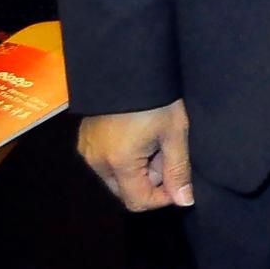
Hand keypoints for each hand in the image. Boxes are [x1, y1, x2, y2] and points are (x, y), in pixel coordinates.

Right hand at [77, 100, 192, 211]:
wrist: (130, 67)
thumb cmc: (157, 99)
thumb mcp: (174, 134)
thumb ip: (178, 170)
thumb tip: (184, 201)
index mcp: (118, 163)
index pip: (138, 202)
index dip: (163, 197)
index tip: (179, 179)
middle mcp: (96, 162)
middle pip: (125, 191)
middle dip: (150, 182)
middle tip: (166, 153)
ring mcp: (87, 150)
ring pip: (115, 177)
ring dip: (138, 170)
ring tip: (154, 141)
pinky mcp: (85, 138)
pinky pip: (105, 161)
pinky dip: (124, 158)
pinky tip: (139, 135)